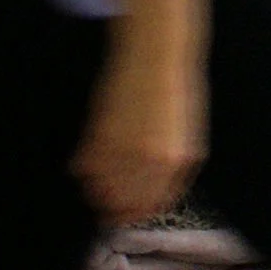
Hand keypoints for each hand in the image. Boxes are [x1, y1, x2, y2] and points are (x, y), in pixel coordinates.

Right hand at [70, 49, 204, 226]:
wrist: (157, 55)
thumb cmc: (174, 92)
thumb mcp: (187, 135)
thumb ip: (172, 168)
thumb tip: (151, 196)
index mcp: (176, 162)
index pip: (152, 205)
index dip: (136, 213)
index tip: (125, 214)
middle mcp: (151, 161)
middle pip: (124, 202)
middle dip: (113, 207)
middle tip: (103, 203)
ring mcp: (124, 148)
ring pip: (100, 188)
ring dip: (95, 189)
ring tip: (95, 179)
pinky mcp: (100, 133)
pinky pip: (84, 166)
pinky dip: (83, 168)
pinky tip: (87, 159)